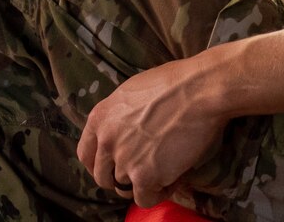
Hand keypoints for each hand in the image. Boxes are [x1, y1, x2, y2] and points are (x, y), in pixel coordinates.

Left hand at [76, 57, 227, 207]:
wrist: (198, 90)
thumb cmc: (173, 84)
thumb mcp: (131, 93)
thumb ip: (118, 117)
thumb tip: (122, 132)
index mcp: (100, 117)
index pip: (86, 153)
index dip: (98, 165)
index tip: (111, 168)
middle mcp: (106, 140)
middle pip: (102, 175)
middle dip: (120, 178)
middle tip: (141, 173)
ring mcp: (123, 159)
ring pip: (125, 186)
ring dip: (143, 182)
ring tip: (164, 170)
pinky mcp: (143, 176)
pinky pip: (144, 199)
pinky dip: (158, 194)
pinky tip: (173, 180)